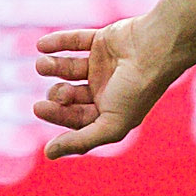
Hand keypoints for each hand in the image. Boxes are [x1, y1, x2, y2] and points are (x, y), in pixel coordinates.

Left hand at [31, 15, 175, 158]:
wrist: (155, 49)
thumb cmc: (137, 90)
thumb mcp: (111, 124)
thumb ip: (81, 141)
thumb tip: (49, 154)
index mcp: (111, 111)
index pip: (76, 117)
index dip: (57, 114)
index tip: (39, 108)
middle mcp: (106, 89)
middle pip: (70, 95)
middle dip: (57, 93)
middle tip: (57, 91)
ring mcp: (103, 65)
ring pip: (69, 68)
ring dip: (51, 66)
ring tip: (43, 65)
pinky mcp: (101, 41)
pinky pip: (75, 41)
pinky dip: (56, 42)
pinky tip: (42, 45)